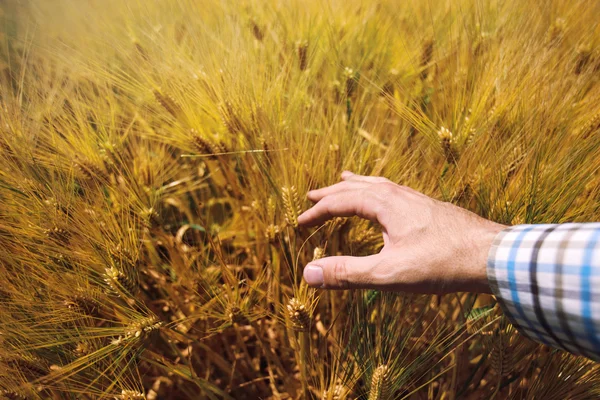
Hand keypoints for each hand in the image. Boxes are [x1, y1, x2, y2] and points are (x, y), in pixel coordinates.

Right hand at [298, 172, 505, 292]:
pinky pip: (395, 192)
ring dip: (356, 185)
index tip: (300, 222)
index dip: (318, 211)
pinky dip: (378, 191)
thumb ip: (347, 273)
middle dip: (332, 192)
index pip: (341, 202)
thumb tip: (307, 273)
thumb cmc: (441, 264)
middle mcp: (399, 195)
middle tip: (312, 194)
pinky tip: (388, 202)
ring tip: (345, 180)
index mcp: (385, 204)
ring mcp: (417, 200)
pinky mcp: (431, 208)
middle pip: (358, 187)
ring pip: (379, 185)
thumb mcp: (388, 274)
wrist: (493, 256)